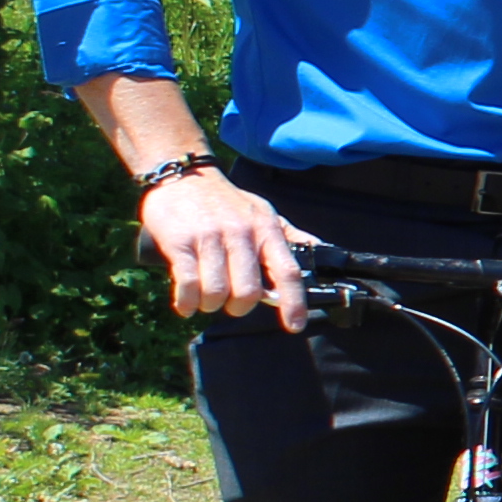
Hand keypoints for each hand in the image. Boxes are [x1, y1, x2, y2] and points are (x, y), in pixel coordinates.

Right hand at [143, 171, 316, 328]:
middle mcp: (242, 234)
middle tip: (231, 304)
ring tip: (206, 300)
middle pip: (248, 291)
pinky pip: (188, 285)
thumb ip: (289, 236)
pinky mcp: (181, 243)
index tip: (295, 325)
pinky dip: (187, 303)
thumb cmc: (227, 201)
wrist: (183, 176)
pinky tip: (186, 304)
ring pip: (217, 292)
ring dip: (210, 305)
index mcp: (266, 230)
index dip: (294, 303)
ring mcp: (210, 238)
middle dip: (239, 307)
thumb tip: (320, 251)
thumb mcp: (264, 212)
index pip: (288, 272)